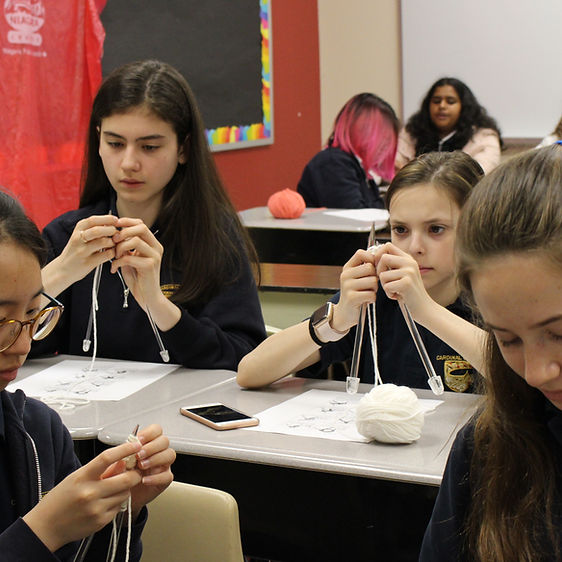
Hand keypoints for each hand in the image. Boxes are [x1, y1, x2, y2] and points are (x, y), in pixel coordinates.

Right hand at [22, 440, 142, 552]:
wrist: (47, 527)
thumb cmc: (61, 499)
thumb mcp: (78, 477)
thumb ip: (101, 470)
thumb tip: (123, 461)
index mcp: (82, 477)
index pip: (107, 458)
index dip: (125, 450)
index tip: (136, 445)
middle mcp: (90, 493)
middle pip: (126, 479)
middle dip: (135, 474)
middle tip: (134, 472)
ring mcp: (96, 508)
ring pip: (125, 493)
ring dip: (125, 489)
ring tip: (113, 489)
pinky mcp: (100, 521)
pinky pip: (119, 507)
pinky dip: (117, 502)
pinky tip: (106, 502)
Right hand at [43, 215, 117, 294]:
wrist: (63, 270)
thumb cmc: (76, 251)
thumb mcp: (80, 237)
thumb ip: (93, 229)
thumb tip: (112, 221)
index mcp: (78, 230)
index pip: (93, 220)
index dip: (107, 219)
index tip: (116, 220)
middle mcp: (78, 239)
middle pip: (98, 230)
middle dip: (111, 230)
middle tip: (117, 233)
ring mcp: (83, 251)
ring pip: (104, 242)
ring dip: (113, 242)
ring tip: (115, 244)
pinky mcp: (88, 263)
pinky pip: (107, 255)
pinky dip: (113, 252)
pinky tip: (112, 253)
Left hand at [110, 218, 163, 310]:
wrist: (147, 297)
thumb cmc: (138, 278)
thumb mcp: (131, 258)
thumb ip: (126, 247)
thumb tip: (113, 235)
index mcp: (152, 244)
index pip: (141, 224)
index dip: (127, 222)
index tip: (114, 226)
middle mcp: (156, 248)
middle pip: (141, 228)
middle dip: (123, 232)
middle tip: (113, 241)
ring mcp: (155, 256)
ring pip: (135, 240)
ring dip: (120, 248)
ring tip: (114, 257)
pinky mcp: (150, 266)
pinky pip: (129, 257)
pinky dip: (117, 262)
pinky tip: (114, 269)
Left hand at [127, 424, 175, 518]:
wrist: (121, 495)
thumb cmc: (121, 475)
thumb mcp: (119, 461)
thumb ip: (123, 453)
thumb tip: (127, 446)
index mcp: (148, 443)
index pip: (156, 430)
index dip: (150, 433)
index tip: (139, 440)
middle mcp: (158, 452)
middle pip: (164, 441)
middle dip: (152, 447)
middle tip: (139, 455)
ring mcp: (163, 465)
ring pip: (170, 455)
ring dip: (155, 459)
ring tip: (141, 467)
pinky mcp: (164, 480)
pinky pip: (167, 476)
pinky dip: (156, 478)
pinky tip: (144, 480)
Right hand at [331, 249, 377, 331]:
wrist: (345, 313)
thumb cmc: (356, 294)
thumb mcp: (357, 278)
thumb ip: (365, 267)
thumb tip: (380, 256)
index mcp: (347, 268)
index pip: (361, 254)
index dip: (371, 259)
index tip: (372, 270)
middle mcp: (345, 275)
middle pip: (370, 268)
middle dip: (375, 277)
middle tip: (370, 286)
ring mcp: (347, 286)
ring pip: (372, 281)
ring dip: (374, 289)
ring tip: (368, 293)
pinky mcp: (352, 297)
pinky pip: (371, 294)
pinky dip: (372, 299)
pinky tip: (366, 300)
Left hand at [374, 242, 431, 316]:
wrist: (424, 308)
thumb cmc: (409, 293)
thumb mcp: (402, 274)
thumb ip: (392, 265)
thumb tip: (373, 256)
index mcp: (408, 258)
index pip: (387, 246)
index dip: (378, 255)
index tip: (378, 266)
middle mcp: (409, 262)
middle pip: (383, 258)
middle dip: (379, 271)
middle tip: (385, 281)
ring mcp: (409, 272)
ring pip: (382, 275)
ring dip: (385, 286)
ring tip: (394, 291)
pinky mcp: (406, 283)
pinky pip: (386, 286)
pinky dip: (389, 294)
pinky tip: (397, 296)